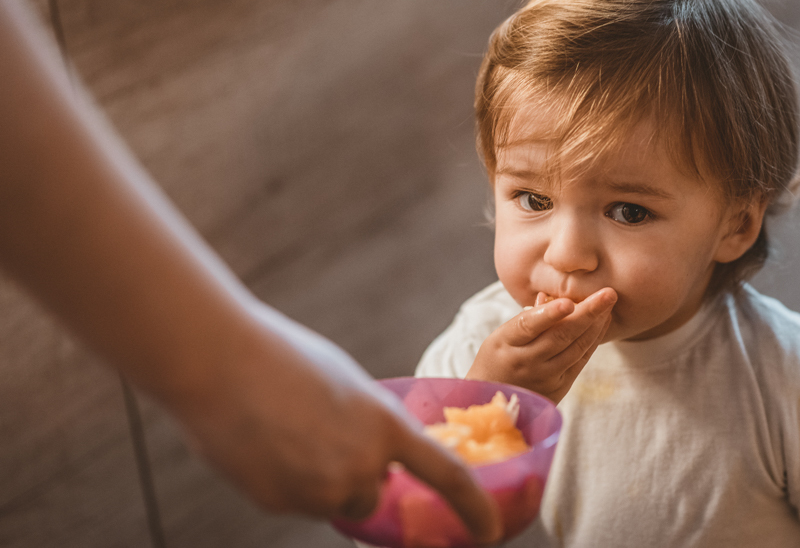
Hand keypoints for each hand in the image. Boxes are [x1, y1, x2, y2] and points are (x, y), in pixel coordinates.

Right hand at [165, 302, 502, 543]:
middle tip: (322, 440)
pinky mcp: (279, 502)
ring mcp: (319, 489)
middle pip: (372, 497)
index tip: (491, 533)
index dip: (474, 509)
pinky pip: (293, 501)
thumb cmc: (282, 359)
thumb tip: (372, 458)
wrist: (218, 361)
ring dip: (318, 483)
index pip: (448, 476)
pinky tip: (261, 445)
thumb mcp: (346, 386)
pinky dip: (283, 482)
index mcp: (386, 425)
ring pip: (330, 502)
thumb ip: (368, 426)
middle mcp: (361, 465)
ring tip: (285, 436)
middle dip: (357, 480)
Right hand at [466, 288, 616, 402]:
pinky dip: (594, 340)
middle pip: (559, 336)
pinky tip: (602, 322)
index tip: (568, 302)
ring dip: (596, 324)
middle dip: (587, 313)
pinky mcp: (559, 387)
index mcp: (505, 343)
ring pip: (575, 349)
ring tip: (609, 302)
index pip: (528, 326)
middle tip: (608, 293)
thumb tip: (551, 296)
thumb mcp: (501, 336)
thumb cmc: (499, 358)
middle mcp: (525, 362)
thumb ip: (527, 318)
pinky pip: (580, 360)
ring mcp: (544, 377)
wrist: (495, 400)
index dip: (549, 314)